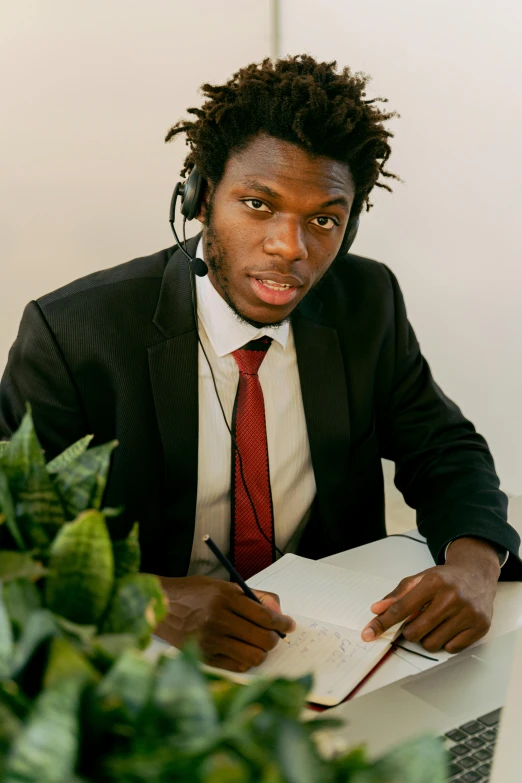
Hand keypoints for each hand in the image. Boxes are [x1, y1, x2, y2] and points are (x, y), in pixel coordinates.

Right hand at [155, 575, 295, 671]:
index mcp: (225, 598)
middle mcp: (218, 619)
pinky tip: (240, 650)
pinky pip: (237, 666)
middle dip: (274, 639)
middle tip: (273, 636)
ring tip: (257, 644)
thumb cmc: (194, 593)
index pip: (265, 616)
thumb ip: (253, 597)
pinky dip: (245, 660)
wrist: (161, 606)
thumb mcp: (223, 585)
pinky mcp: (203, 657)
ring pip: (253, 656)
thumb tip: (278, 614)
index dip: (282, 623)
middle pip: (262, 639)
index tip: (289, 626)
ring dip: (261, 651)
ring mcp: (210, 641)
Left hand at [361, 537, 500, 653]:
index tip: (368, 633)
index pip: (401, 608)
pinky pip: (451, 648)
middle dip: (409, 631)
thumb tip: (377, 610)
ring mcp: (467, 613)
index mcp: (434, 582)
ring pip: (432, 644)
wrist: (477, 574)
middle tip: (415, 623)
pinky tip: (448, 628)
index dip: (383, 623)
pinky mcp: (480, 626)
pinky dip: (445, 642)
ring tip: (433, 624)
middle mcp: (451, 597)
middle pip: (415, 631)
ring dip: (427, 638)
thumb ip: (398, 594)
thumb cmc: (446, 578)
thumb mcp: (420, 579)